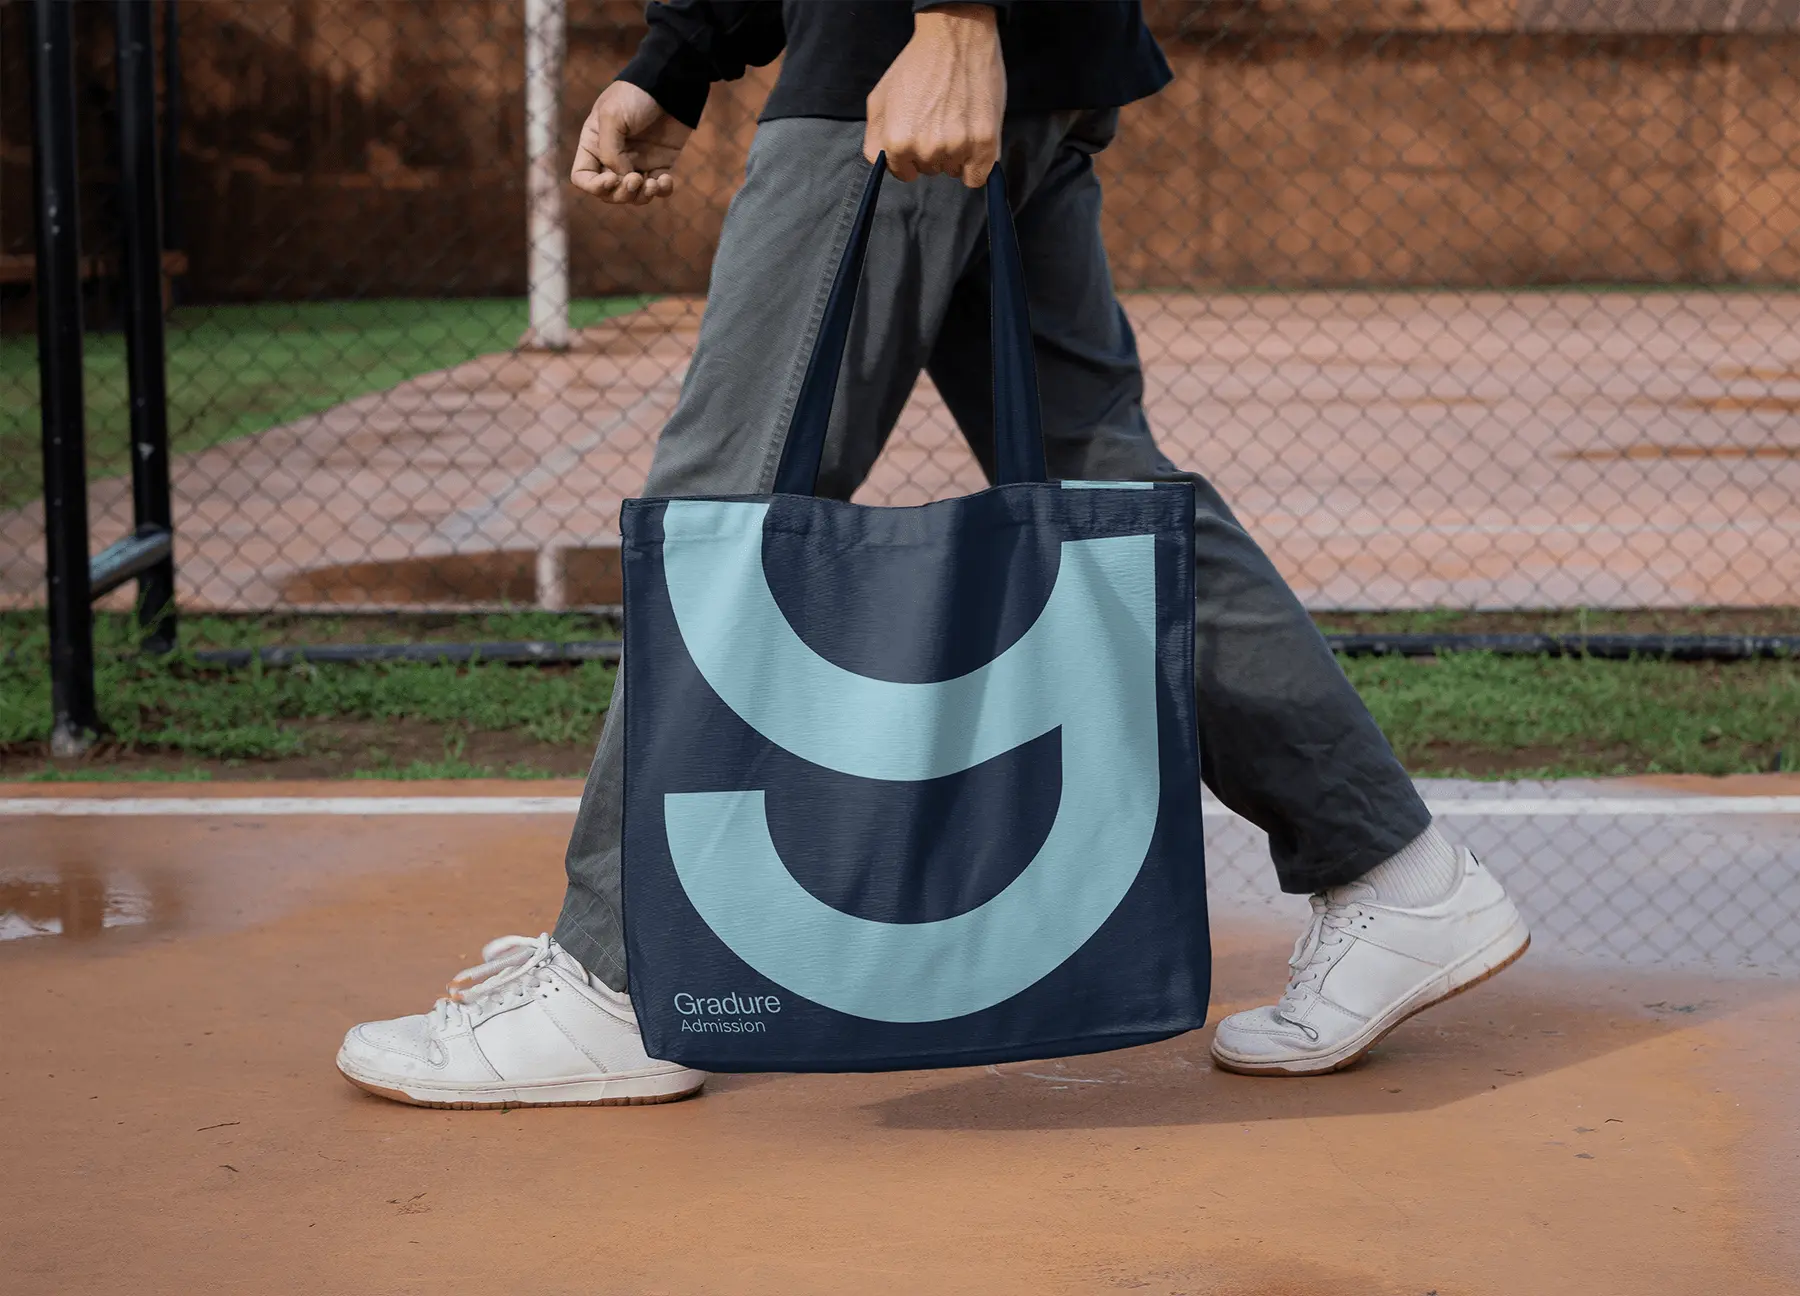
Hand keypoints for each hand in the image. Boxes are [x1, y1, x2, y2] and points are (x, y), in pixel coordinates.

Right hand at [571, 80, 692, 204]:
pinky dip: (661, 190)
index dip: (594, 187)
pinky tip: (665, 179)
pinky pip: (658, 189)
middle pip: (608, 193)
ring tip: (652, 183)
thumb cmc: (635, 96)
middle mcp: (612, 156)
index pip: (582, 177)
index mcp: (593, 144)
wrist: (670, 84)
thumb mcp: (612, 118)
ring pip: (633, 195)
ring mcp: (637, 162)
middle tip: (636, 179)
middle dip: (621, 194)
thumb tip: (621, 178)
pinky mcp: (660, 164)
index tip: (611, 179)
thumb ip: (610, 152)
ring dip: (641, 196)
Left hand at [864, 4, 1006, 186]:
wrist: (956, 38)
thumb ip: (874, 137)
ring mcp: (957, 148)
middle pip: (930, 171)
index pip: (904, 173)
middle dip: (933, 152)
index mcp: (897, 142)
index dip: (911, 157)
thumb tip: (880, 164)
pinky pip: (978, 176)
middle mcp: (926, 150)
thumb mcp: (880, 97)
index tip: (920, 136)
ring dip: (956, 154)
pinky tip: (973, 138)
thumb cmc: (918, 64)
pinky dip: (976, 164)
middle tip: (940, 119)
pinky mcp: (985, 144)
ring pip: (954, 171)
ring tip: (957, 119)